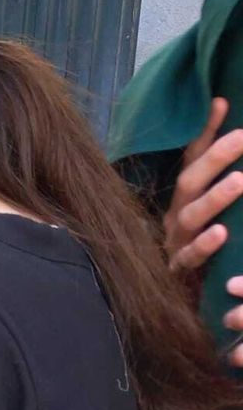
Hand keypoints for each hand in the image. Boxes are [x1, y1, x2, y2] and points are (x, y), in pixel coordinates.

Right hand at [163, 98, 242, 364]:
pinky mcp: (178, 274)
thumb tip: (235, 160)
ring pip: (191, 217)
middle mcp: (174, 219)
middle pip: (190, 183)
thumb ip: (217, 191)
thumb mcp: (207, 222)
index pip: (191, 160)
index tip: (223, 101)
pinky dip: (205, 245)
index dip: (205, 132)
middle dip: (216, 157)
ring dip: (217, 197)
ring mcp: (173, 246)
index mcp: (182, 202)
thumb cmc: (199, 260)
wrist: (175, 308)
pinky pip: (191, 258)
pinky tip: (223, 234)